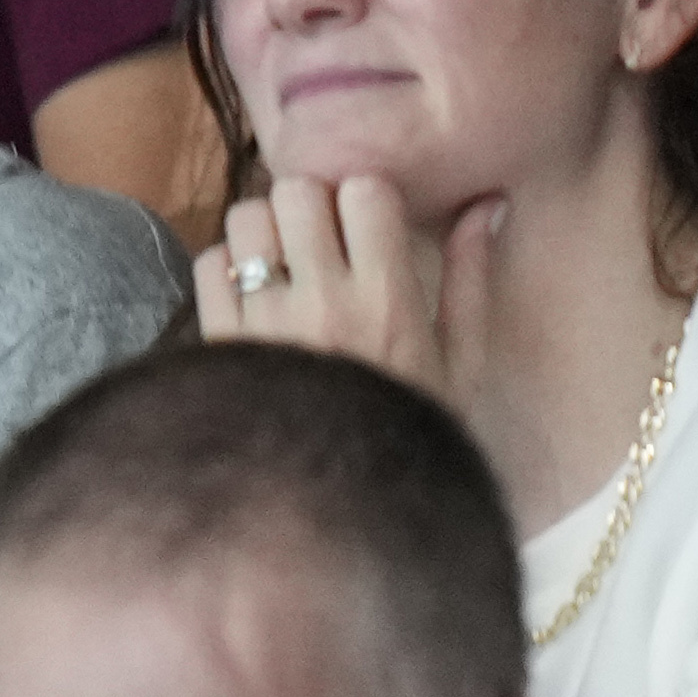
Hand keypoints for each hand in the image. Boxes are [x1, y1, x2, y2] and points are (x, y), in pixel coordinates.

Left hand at [193, 173, 499, 414]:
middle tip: (320, 239)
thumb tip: (489, 203)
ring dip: (264, 229)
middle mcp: (323, 302)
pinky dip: (226, 268)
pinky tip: (252, 298)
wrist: (337, 505)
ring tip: (283, 263)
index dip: (363, 199)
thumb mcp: (460, 364)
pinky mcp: (220, 341)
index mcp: (388, 301)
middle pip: (298, 191)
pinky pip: (209, 263)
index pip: (364, 191)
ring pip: (247, 217)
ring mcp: (264, 320)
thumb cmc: (408, 432)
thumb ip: (471, 278)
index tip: (367, 226)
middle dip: (310, 205)